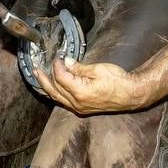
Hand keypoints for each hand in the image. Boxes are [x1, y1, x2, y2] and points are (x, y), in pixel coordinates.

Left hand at [33, 57, 147, 114]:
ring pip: (57, 98)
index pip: (60, 78)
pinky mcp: (82, 109)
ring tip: (39, 78)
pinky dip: (56, 94)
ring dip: (47, 87)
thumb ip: (79, 68)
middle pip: (54, 90)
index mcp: (80, 92)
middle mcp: (77, 103)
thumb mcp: (98, 69)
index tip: (58, 58)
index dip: (57, 66)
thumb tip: (66, 63)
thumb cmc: (118, 81)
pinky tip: (52, 89)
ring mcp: (79, 108)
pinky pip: (64, 102)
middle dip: (43, 79)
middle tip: (36, 69)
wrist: (131, 95)